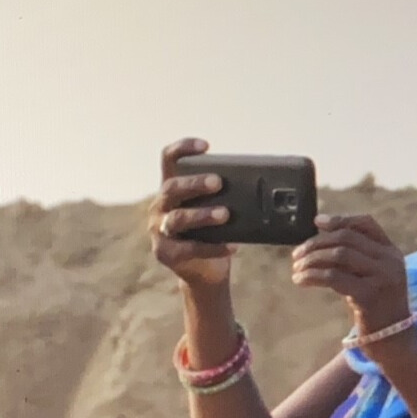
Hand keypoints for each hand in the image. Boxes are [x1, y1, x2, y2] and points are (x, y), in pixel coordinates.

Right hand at [150, 138, 237, 287]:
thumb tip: (257, 184)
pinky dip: (213, 247)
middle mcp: (160, 206)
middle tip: (218, 182)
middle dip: (195, 183)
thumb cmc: (212, 232)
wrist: (204, 271)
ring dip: (202, 215)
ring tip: (224, 214)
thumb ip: (224, 194)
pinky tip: (232, 245)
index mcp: (171, 189)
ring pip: (178, 218)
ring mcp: (159, 230)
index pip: (168, 159)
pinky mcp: (166, 253)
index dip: (183, 149)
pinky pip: (190, 249)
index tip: (206, 146)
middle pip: (172, 188)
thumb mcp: (215, 208)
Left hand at [290, 214, 412, 336]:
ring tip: (296, 268)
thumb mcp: (371, 276)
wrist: (393, 340)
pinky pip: (334, 277)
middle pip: (347, 238)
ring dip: (312, 259)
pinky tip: (300, 280)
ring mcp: (381, 277)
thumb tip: (320, 233)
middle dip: (317, 243)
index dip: (340, 219)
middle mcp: (390, 260)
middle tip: (296, 255)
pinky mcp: (369, 295)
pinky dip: (312, 276)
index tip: (316, 223)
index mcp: (391, 252)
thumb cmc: (375, 307)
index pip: (366, 223)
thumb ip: (355, 256)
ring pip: (339, 255)